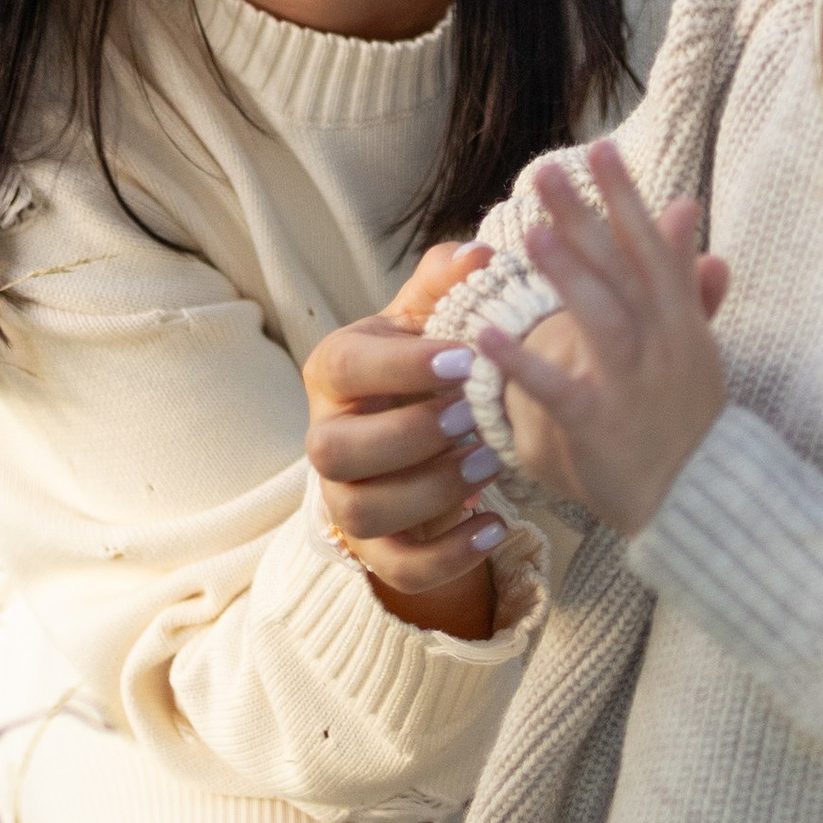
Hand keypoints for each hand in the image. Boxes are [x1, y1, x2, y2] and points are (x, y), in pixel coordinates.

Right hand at [304, 241, 503, 634]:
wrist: (416, 434)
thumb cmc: (421, 364)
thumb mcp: (428, 317)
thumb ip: (447, 281)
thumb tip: (481, 255)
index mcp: (333, 370)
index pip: (348, 368)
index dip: (404, 366)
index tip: (468, 357)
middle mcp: (326, 436)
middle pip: (338, 449)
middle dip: (410, 434)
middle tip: (474, 415)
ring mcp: (343, 496)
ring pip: (364, 510)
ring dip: (432, 489)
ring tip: (491, 461)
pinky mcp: (374, 546)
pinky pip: (398, 567)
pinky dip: (448, 555)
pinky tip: (496, 525)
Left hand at [480, 141, 729, 537]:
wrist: (704, 501)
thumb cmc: (689, 417)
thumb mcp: (696, 340)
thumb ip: (684, 275)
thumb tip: (684, 207)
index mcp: (678, 320)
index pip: (650, 246)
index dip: (625, 196)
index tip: (598, 147)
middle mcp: (661, 343)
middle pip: (622, 269)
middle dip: (586, 216)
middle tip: (544, 169)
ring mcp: (633, 384)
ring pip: (603, 319)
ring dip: (568, 274)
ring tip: (530, 231)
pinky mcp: (601, 426)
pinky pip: (559, 390)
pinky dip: (523, 363)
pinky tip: (483, 337)